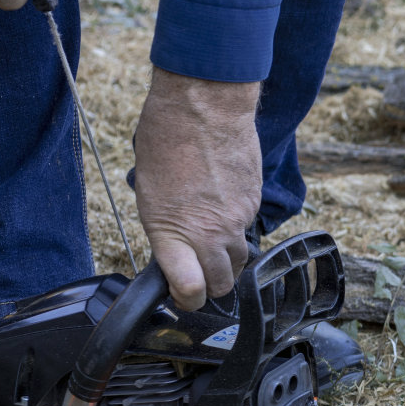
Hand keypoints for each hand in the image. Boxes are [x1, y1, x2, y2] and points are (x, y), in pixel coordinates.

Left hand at [134, 70, 262, 309]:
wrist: (206, 106)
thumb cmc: (167, 138)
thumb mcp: (150, 191)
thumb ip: (165, 227)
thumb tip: (175, 247)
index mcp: (174, 232)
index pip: (190, 291)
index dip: (184, 299)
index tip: (179, 294)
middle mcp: (210, 233)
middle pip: (221, 285)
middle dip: (208, 287)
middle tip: (197, 276)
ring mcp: (237, 220)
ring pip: (239, 260)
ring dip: (226, 261)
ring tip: (211, 244)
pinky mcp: (254, 203)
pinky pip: (247, 229)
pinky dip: (236, 228)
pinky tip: (221, 207)